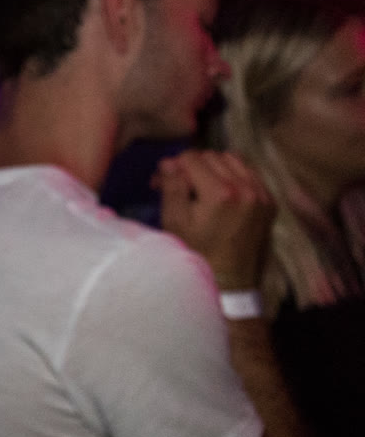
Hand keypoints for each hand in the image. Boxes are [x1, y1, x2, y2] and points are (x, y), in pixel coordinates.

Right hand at [156, 149, 273, 289]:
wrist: (231, 280)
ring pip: (233, 160)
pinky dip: (234, 175)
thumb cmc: (197, 252)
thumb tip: (169, 162)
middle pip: (212, 156)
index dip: (175, 166)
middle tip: (181, 184)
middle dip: (193, 165)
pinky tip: (223, 191)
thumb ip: (172, 187)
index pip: (192, 158)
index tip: (166, 181)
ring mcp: (262, 193)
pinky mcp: (270, 200)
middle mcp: (245, 187)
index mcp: (220, 192)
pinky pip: (250, 173)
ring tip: (203, 186)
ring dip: (215, 167)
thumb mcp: (175, 222)